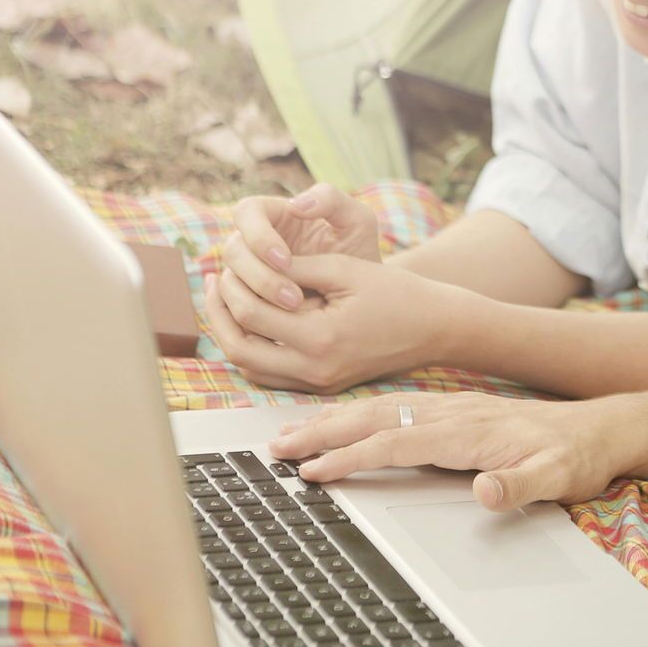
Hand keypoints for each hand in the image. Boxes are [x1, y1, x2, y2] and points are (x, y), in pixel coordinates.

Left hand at [206, 253, 474, 393]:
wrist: (432, 327)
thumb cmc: (396, 293)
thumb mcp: (347, 269)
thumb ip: (297, 267)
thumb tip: (254, 262)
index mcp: (321, 337)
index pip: (253, 313)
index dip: (233, 285)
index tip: (226, 263)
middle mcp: (315, 369)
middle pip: (240, 349)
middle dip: (219, 314)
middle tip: (214, 282)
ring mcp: (317, 383)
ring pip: (250, 367)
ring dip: (230, 334)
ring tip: (224, 300)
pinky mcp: (321, 386)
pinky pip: (270, 375)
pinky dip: (251, 350)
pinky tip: (249, 322)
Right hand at [219, 184, 381, 311]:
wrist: (364, 292)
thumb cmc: (358, 250)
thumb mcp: (356, 221)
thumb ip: (331, 200)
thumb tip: (294, 205)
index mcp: (273, 214)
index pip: (246, 212)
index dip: (258, 236)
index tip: (286, 260)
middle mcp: (252, 242)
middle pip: (232, 250)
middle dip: (259, 274)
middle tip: (292, 296)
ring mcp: (246, 272)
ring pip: (229, 282)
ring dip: (256, 298)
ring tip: (295, 309)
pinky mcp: (249, 300)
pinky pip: (234, 309)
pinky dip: (251, 317)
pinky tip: (279, 326)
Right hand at [267, 391, 626, 509]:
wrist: (600, 429)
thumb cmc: (575, 456)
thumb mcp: (557, 478)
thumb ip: (519, 487)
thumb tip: (484, 492)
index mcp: (468, 430)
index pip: (397, 441)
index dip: (353, 457)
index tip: (314, 473)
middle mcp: (453, 413)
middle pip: (376, 418)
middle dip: (324, 432)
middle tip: (277, 447)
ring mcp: (451, 409)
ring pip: (380, 408)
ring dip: (334, 419)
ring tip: (292, 432)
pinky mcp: (454, 411)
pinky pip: (394, 407)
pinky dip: (359, 414)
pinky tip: (342, 421)